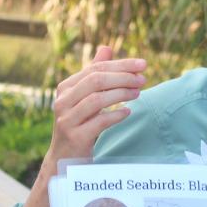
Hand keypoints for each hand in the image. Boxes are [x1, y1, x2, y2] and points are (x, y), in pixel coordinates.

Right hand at [45, 45, 145, 172]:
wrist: (65, 158)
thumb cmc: (79, 123)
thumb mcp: (84, 97)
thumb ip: (94, 73)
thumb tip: (107, 48)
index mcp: (66, 87)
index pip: (95, 69)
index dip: (121, 64)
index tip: (143, 64)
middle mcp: (63, 101)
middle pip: (96, 80)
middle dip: (123, 77)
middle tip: (143, 79)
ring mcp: (67, 119)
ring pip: (97, 99)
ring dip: (121, 94)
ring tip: (138, 93)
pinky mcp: (75, 136)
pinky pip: (99, 122)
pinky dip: (116, 115)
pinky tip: (128, 112)